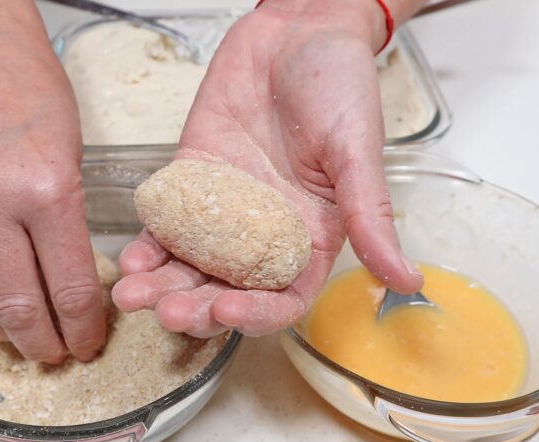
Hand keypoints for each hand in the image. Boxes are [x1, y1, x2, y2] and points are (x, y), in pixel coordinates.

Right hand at [0, 1, 103, 362]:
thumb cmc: (32, 86)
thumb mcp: (74, 152)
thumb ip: (71, 217)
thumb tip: (77, 273)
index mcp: (45, 190)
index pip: (70, 285)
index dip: (84, 325)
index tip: (92, 339)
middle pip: (21, 306)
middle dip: (47, 343)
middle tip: (64, 355)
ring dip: (6, 333)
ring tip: (29, 343)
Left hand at [113, 0, 423, 336]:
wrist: (297, 31)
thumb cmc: (341, 86)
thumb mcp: (359, 153)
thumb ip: (372, 217)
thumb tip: (409, 281)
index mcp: (309, 238)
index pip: (282, 298)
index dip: (256, 314)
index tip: (226, 310)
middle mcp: (263, 234)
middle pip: (225, 290)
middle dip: (194, 308)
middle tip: (166, 311)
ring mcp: (223, 210)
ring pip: (189, 264)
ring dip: (160, 284)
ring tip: (131, 295)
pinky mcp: (191, 180)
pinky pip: (166, 222)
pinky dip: (147, 242)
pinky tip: (130, 256)